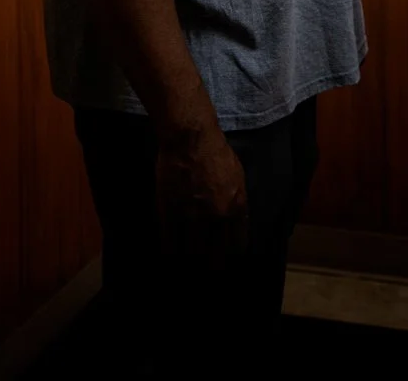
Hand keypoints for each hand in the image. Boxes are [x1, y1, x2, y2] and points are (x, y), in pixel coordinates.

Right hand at [155, 123, 248, 264]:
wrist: (190, 137)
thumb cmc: (216, 151)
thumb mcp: (237, 176)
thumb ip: (237, 202)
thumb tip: (235, 222)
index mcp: (236, 208)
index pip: (238, 245)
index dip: (232, 255)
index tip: (226, 259)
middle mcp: (217, 217)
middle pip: (216, 255)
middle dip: (213, 265)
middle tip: (209, 270)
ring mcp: (192, 216)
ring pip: (193, 251)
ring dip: (191, 259)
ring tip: (189, 266)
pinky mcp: (170, 211)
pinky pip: (170, 240)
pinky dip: (170, 250)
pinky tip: (171, 254)